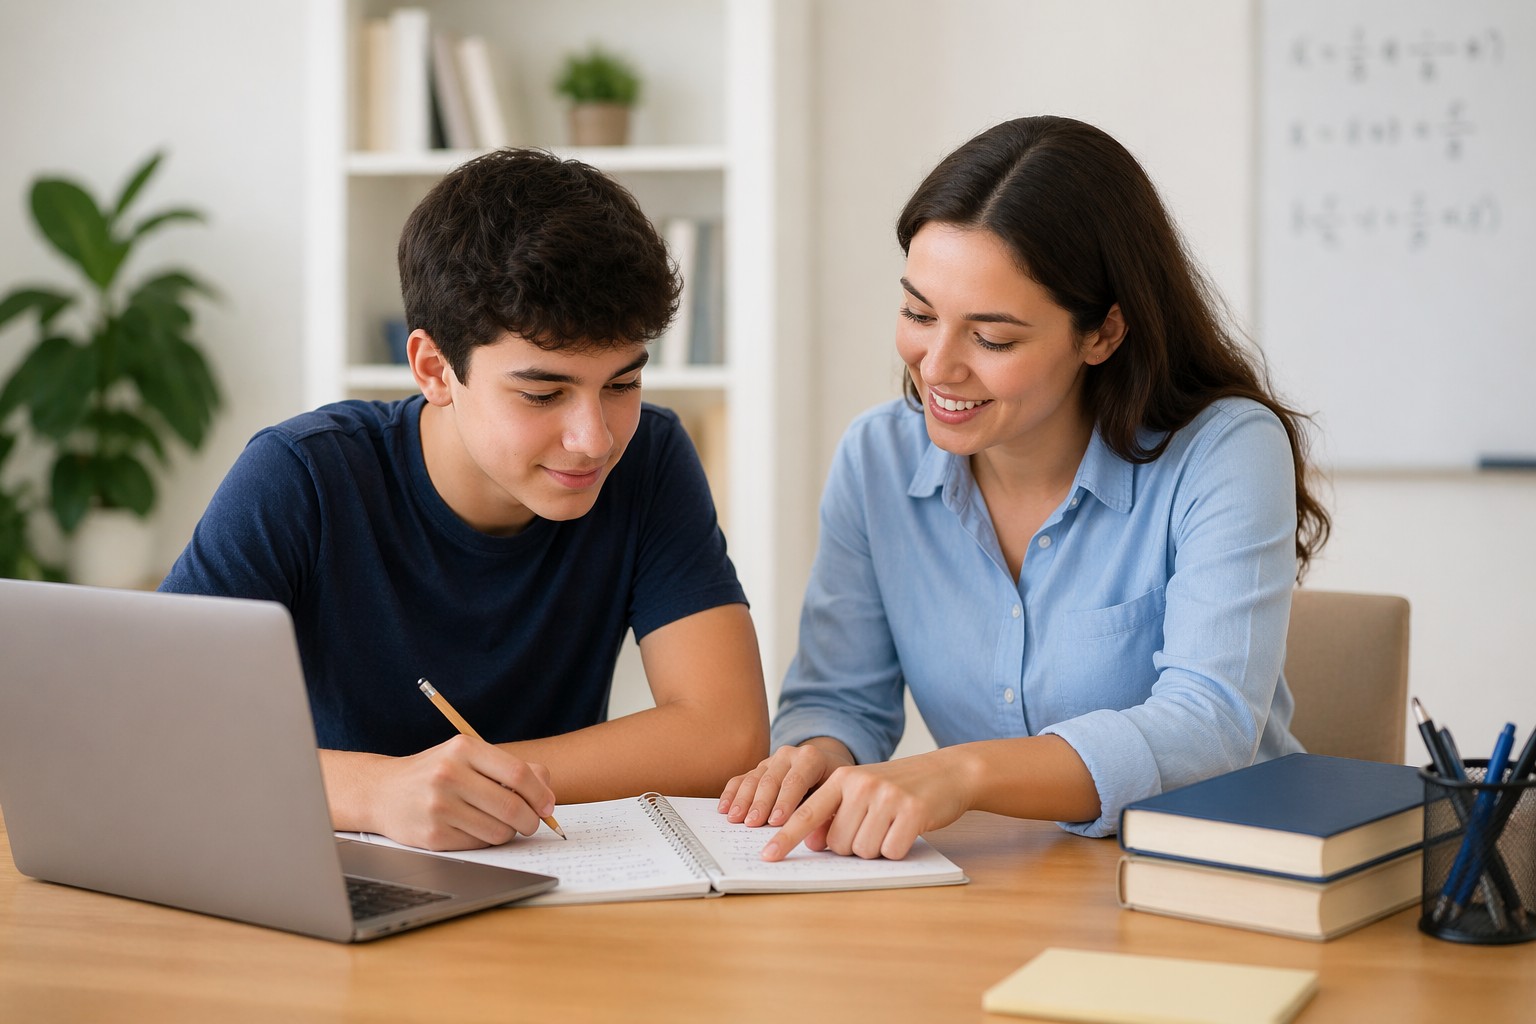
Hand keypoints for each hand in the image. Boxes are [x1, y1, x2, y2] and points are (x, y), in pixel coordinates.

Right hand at [369, 734, 556, 850]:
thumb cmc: (436, 772)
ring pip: (498, 831)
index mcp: (463, 748)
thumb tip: (547, 791)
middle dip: (531, 820)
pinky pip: (478, 845)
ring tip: (500, 824)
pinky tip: (475, 829)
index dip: (540, 794)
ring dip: (509, 832)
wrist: (383, 792)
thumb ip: (510, 767)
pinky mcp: (433, 835)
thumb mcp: (469, 756)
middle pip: (512, 806)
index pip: (518, 774)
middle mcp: (449, 775)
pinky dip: (485, 841)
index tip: (547, 805)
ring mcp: (439, 806)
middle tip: (531, 822)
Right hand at [718, 741, 852, 827]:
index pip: (796, 780)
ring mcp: (771, 761)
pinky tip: (724, 808)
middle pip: (771, 780)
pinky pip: (741, 779)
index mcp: (811, 758)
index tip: (777, 822)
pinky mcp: (758, 769)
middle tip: (752, 824)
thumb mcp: (839, 796)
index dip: (786, 801)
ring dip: (743, 801)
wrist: (828, 765)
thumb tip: (814, 840)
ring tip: (735, 819)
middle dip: (761, 804)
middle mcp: (789, 755)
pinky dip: (731, 793)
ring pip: (753, 779)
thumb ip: (829, 816)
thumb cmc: (835, 787)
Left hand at [760, 751, 969, 861]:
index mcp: (843, 779)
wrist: (946, 772)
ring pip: (864, 851)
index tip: (767, 857)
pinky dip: (898, 849)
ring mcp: (887, 797)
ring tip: (891, 826)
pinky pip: (892, 851)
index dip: (786, 838)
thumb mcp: (862, 792)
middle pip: (838, 844)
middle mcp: (862, 785)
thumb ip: (834, 813)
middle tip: (874, 826)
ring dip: (877, 849)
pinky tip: (907, 830)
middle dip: (854, 846)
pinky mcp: (913, 812)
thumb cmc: (898, 787)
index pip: (807, 813)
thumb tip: (813, 843)